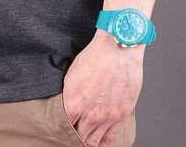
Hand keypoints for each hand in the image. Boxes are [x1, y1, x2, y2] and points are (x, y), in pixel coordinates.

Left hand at [62, 29, 143, 145]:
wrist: (118, 48)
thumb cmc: (96, 55)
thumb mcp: (72, 73)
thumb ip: (69, 94)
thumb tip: (67, 105)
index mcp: (74, 103)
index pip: (65, 126)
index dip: (64, 127)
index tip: (65, 126)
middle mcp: (90, 114)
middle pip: (79, 136)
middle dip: (76, 135)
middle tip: (75, 132)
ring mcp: (107, 117)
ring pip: (94, 140)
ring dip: (89, 140)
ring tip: (86, 139)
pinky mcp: (121, 114)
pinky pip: (110, 136)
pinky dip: (103, 140)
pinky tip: (100, 140)